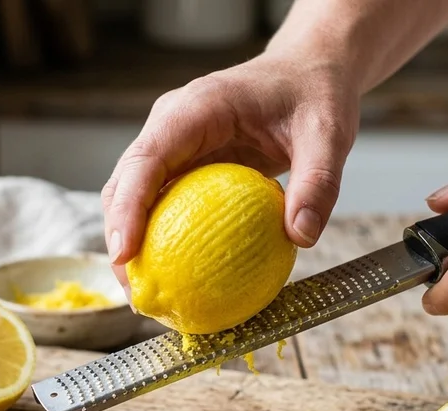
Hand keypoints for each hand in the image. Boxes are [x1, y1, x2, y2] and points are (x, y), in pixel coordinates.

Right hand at [101, 54, 358, 292]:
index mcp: (194, 109)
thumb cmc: (314, 95)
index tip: (124, 253)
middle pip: (124, 185)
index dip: (127, 207)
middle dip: (119, 241)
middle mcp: (171, 127)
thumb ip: (318, 182)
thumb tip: (302, 237)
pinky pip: (164, 209)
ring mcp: (173, 148)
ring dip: (133, 248)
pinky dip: (163, 245)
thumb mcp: (328, 134)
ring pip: (134, 200)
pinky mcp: (184, 168)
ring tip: (150, 299)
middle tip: (138, 294)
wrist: (309, 74)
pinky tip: (181, 283)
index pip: (146, 159)